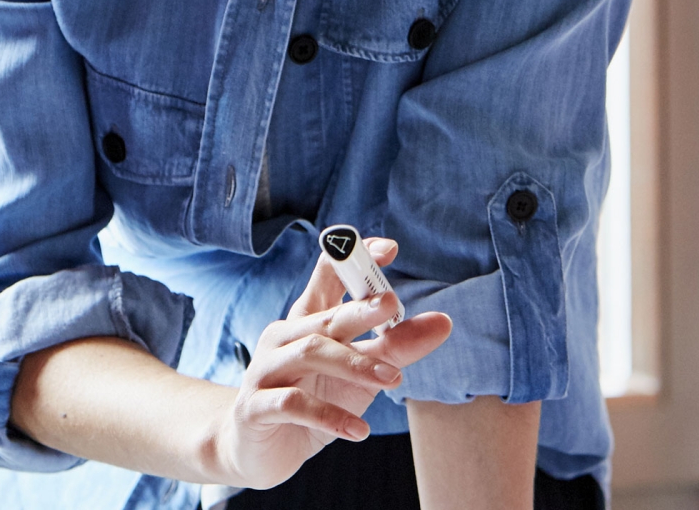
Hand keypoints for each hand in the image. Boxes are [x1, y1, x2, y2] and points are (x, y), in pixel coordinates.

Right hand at [202, 236, 455, 490]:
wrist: (258, 450)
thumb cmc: (313, 398)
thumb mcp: (359, 373)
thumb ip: (395, 347)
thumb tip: (443, 322)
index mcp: (307, 319)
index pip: (326, 276)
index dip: (351, 257)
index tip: (388, 249)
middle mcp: (283, 337)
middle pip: (324, 316)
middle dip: (359, 309)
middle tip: (394, 305)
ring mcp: (265, 370)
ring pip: (310, 353)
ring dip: (354, 364)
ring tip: (394, 379)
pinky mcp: (255, 407)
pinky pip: (293, 404)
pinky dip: (329, 415)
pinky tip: (359, 430)